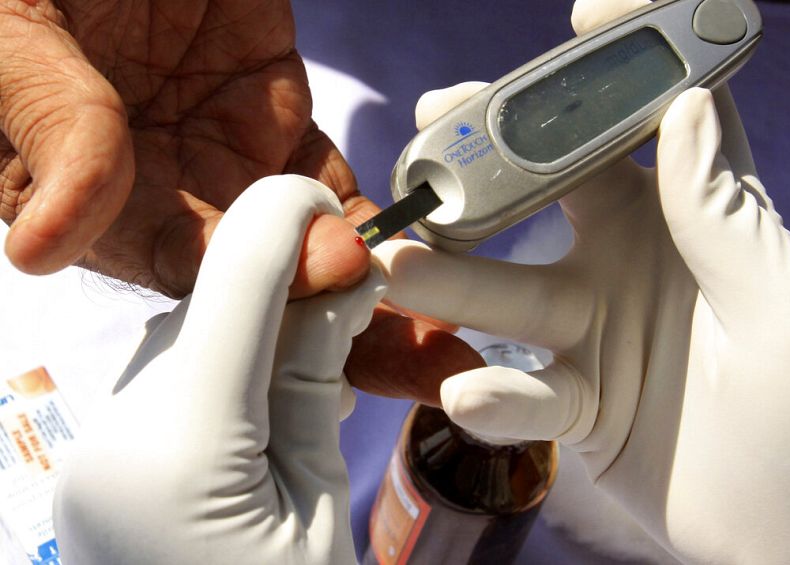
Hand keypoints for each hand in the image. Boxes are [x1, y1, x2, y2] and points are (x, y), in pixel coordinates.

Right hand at [0, 0, 376, 297]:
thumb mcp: (21, 40)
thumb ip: (53, 125)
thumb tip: (43, 246)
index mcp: (79, 188)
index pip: (160, 256)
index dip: (221, 277)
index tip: (274, 278)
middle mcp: (160, 186)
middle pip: (241, 256)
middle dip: (296, 270)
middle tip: (344, 268)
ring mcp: (224, 153)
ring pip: (290, 224)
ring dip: (336, 247)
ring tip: (375, 253)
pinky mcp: (274, 114)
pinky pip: (323, 174)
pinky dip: (354, 206)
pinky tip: (381, 226)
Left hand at [53, 175, 385, 563]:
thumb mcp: (323, 504)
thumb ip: (321, 380)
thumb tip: (341, 279)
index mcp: (184, 453)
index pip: (237, 280)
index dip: (289, 219)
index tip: (339, 210)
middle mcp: (115, 437)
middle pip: (213, 305)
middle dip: (287, 289)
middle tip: (355, 309)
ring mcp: (97, 448)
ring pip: (193, 336)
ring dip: (259, 333)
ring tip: (312, 387)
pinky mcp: (103, 456)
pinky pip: (173, 379)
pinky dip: (228, 370)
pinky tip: (265, 412)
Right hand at [373, 0, 789, 561]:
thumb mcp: (781, 305)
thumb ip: (721, 213)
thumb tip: (680, 109)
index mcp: (689, 219)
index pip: (647, 125)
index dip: (615, 68)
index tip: (582, 12)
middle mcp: (628, 261)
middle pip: (539, 199)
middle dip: (482, 172)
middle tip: (427, 153)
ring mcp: (591, 330)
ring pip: (504, 295)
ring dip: (449, 284)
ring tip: (395, 272)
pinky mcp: (573, 402)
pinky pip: (525, 394)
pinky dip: (496, 397)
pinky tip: (473, 393)